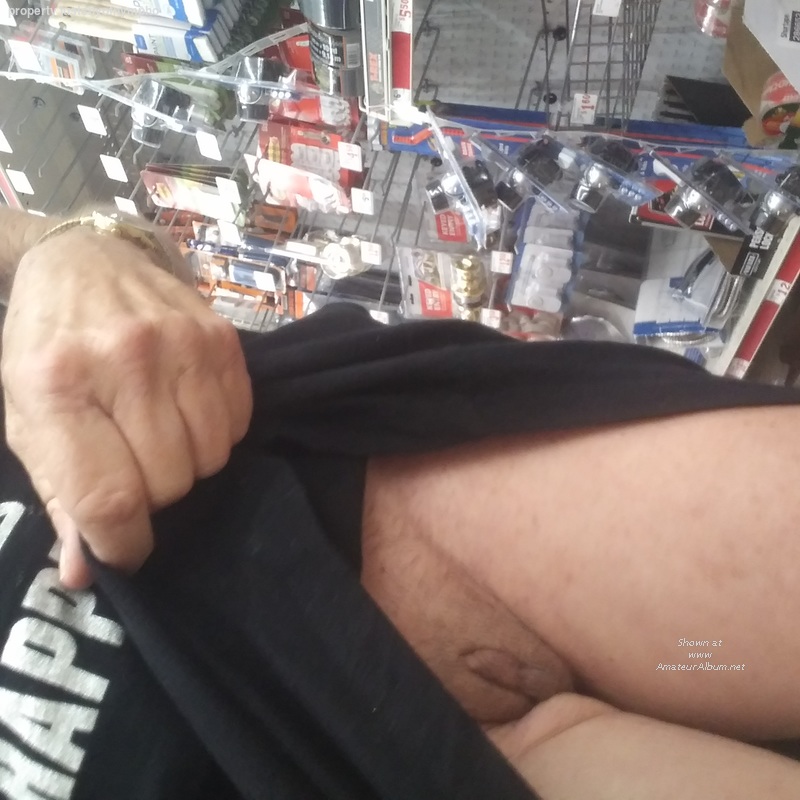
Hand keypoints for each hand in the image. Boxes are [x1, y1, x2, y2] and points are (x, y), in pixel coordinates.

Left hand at [1, 226, 252, 587]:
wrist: (85, 260)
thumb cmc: (45, 347)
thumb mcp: (28, 420)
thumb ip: (59, 495)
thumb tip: (83, 572)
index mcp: (57, 386)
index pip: (109, 497)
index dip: (123, 543)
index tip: (126, 549)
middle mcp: (124, 360)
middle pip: (169, 483)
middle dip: (152, 493)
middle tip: (134, 466)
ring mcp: (181, 343)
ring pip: (210, 458)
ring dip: (187, 463)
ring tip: (161, 435)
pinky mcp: (220, 336)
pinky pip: (238, 423)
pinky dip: (216, 433)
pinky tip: (187, 410)